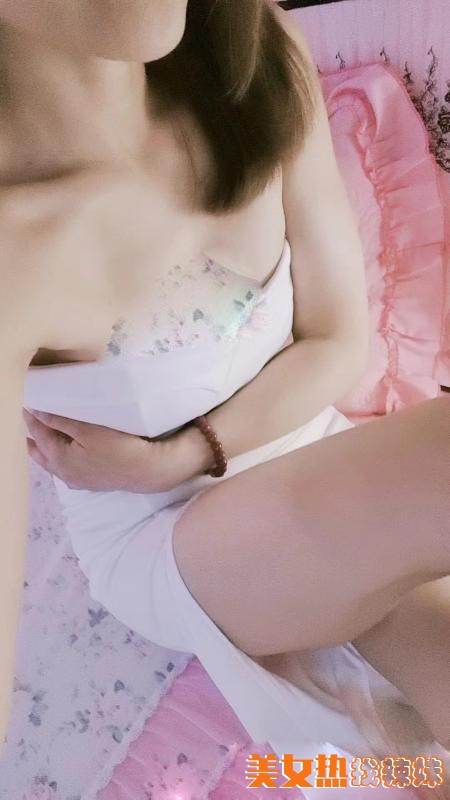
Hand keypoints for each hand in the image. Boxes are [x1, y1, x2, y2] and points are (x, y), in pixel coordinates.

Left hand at [23, 409, 197, 492]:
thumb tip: (37, 412)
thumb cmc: (118, 447)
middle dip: (34, 437)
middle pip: (41, 452)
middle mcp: (64, 473)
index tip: (28, 404)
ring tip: (36, 440)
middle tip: (29, 421)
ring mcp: (77, 480)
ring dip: (44, 450)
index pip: (40, 435)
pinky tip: (61, 457)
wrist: (146, 470)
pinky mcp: (89, 482)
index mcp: (59, 459)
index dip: (33, 418)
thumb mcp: (88, 430)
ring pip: (52, 463)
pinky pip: (64, 469)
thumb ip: (60, 421)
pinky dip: (57, 459)